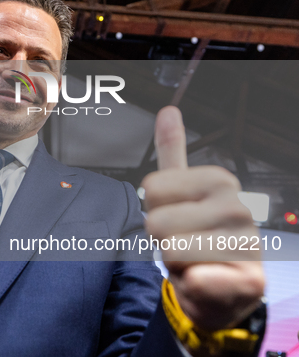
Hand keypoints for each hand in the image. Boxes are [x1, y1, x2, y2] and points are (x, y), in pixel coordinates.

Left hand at [141, 106, 263, 330]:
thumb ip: (172, 151)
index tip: (177, 218)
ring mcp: (247, 243)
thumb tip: (167, 110)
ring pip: (170, 251)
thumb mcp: (182, 193)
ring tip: (196, 261)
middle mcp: (238, 206)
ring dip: (176, 264)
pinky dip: (192, 286)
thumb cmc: (196, 239)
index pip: (151, 188)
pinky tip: (208, 281)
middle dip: (162, 239)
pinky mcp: (249, 280)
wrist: (223, 290)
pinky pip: (196, 280)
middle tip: (185, 243)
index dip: (155, 209)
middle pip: (155, 221)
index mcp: (218, 180)